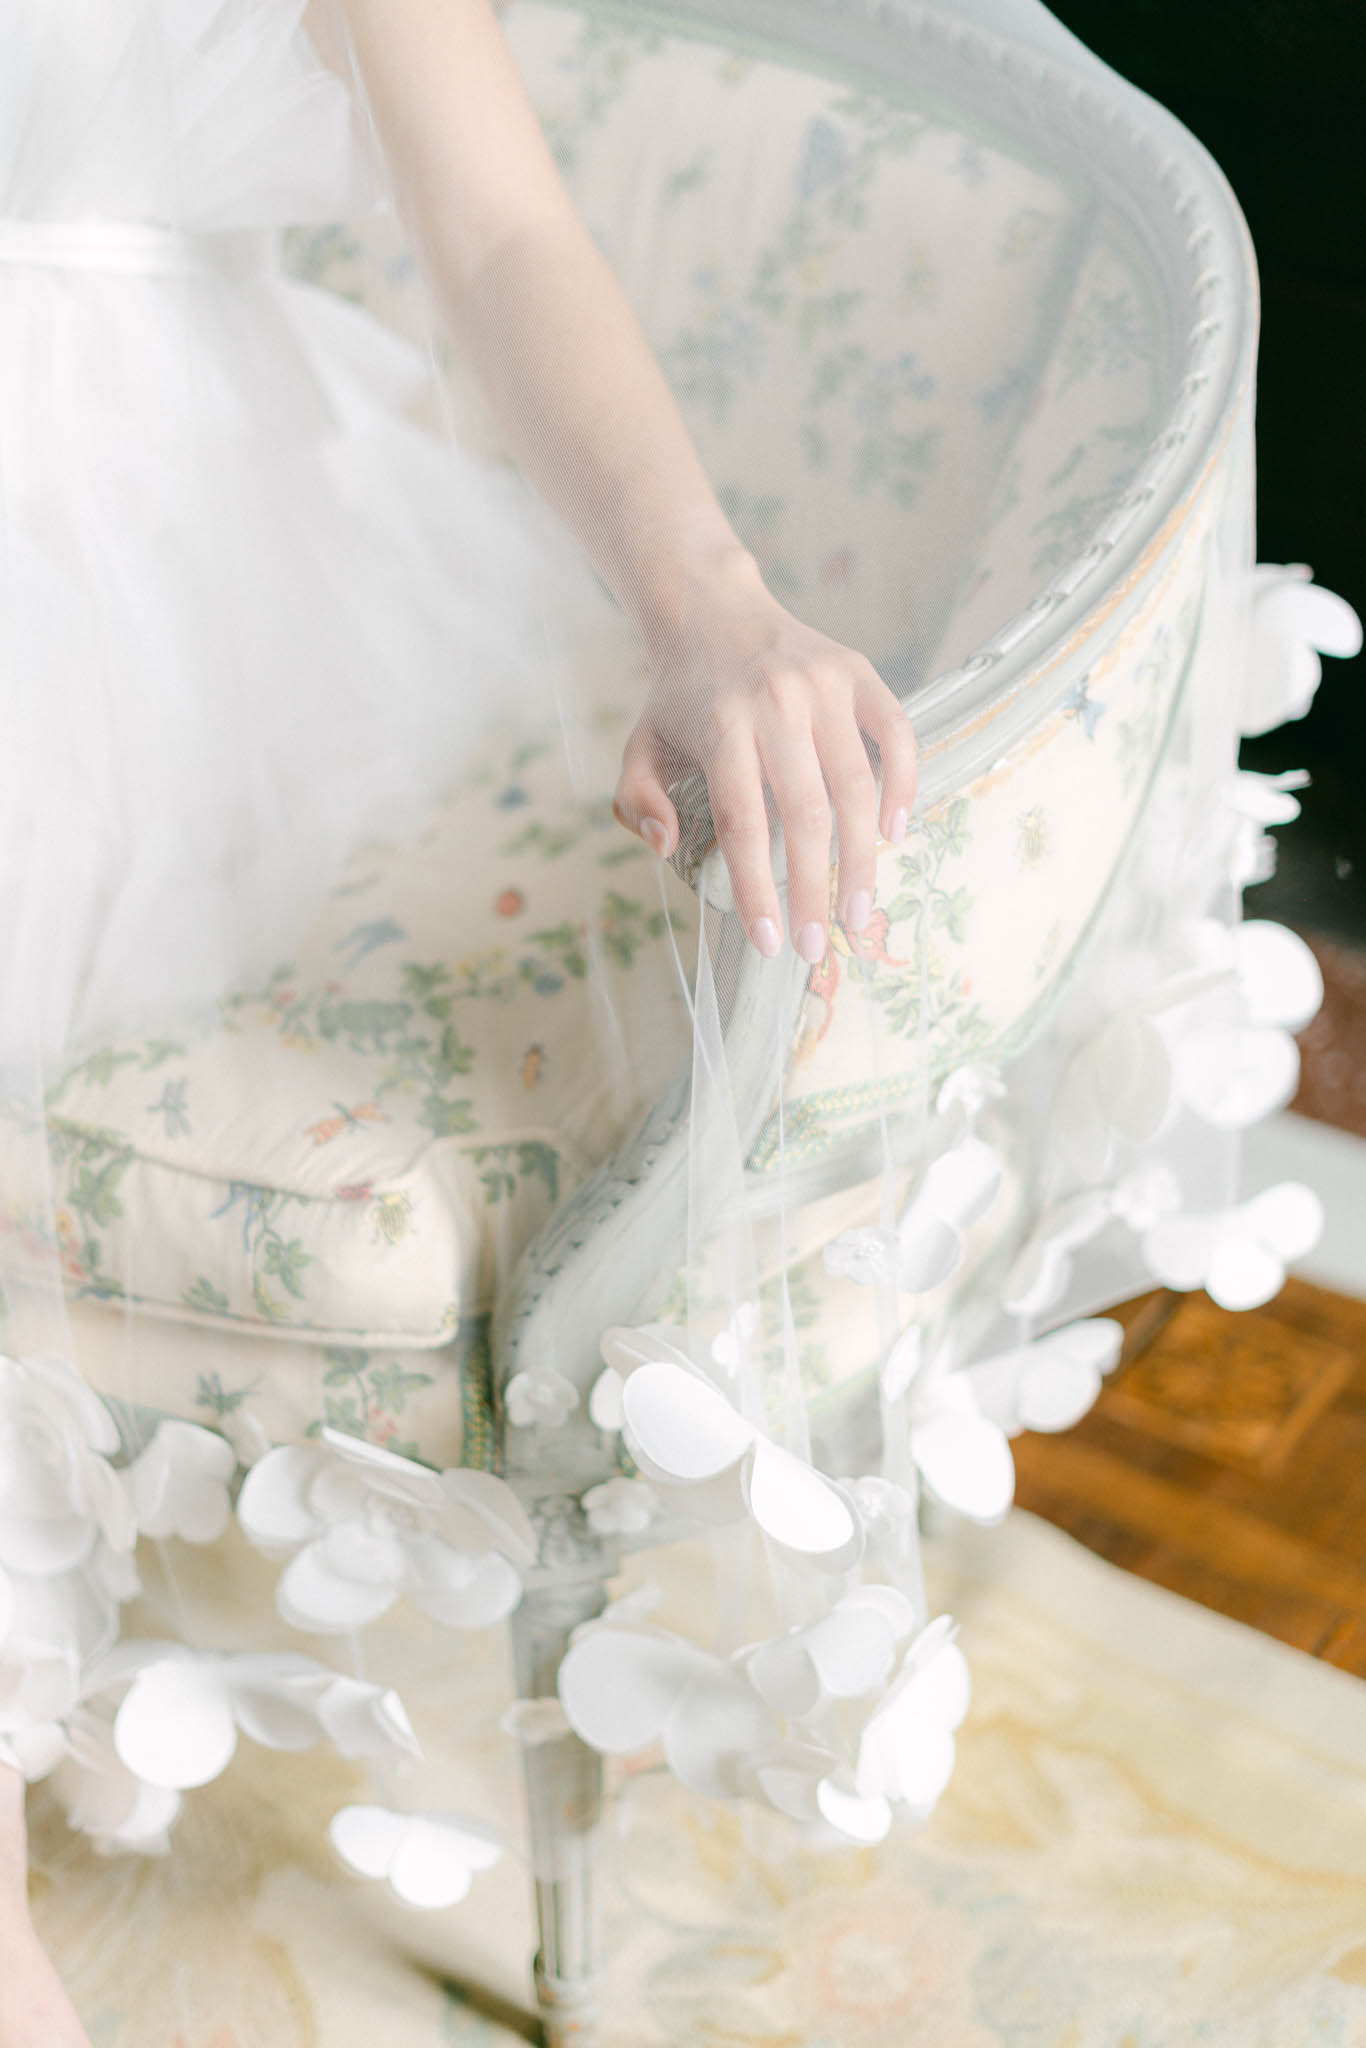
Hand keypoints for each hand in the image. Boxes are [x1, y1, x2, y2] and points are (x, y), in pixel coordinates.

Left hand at [613, 552, 916, 959]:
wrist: (714, 608)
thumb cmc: (679, 694)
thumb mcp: (640, 744)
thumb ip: (637, 801)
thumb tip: (667, 848)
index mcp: (720, 724)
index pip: (743, 822)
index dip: (758, 888)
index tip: (771, 943)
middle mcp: (776, 702)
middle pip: (806, 814)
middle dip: (814, 890)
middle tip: (820, 947)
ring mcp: (824, 685)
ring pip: (856, 784)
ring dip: (862, 858)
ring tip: (857, 912)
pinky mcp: (859, 672)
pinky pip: (897, 735)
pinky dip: (904, 786)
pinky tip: (895, 834)